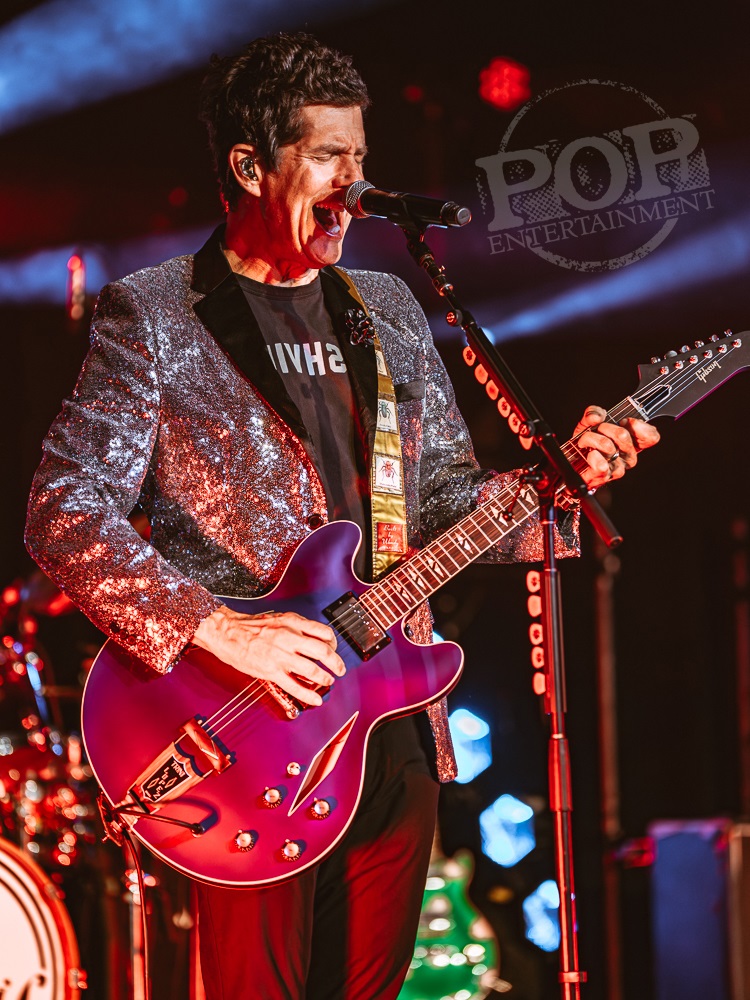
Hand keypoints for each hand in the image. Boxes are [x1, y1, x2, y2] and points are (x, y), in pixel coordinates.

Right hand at [192, 606, 345, 706]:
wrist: (228, 632)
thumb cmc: (252, 626)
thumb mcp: (280, 618)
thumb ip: (298, 626)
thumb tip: (316, 636)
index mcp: (293, 623)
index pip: (324, 633)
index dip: (334, 643)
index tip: (333, 649)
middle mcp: (290, 638)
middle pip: (323, 651)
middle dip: (336, 663)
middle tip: (340, 669)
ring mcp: (281, 656)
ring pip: (312, 669)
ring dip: (325, 678)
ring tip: (329, 682)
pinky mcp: (271, 671)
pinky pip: (295, 686)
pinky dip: (309, 694)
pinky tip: (316, 699)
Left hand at [573, 405, 660, 489]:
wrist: (571, 464)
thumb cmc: (586, 444)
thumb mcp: (589, 423)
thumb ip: (593, 413)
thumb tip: (596, 416)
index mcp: (633, 442)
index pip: (652, 436)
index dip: (638, 425)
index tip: (623, 421)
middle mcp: (629, 456)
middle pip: (624, 435)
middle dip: (604, 427)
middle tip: (596, 430)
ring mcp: (619, 468)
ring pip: (608, 446)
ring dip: (590, 439)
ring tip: (584, 442)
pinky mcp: (605, 476)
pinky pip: (602, 464)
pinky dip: (592, 456)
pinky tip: (589, 454)